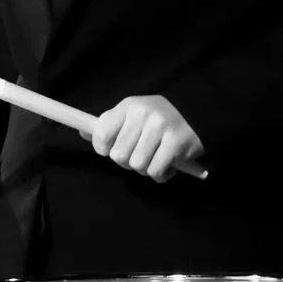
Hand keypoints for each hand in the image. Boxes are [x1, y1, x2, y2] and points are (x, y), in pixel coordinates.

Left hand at [84, 95, 205, 182]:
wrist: (200, 112)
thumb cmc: (160, 118)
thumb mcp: (134, 113)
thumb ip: (110, 124)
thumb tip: (82, 133)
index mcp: (129, 106)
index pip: (101, 134)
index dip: (104, 149)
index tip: (114, 150)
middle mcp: (143, 114)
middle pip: (118, 156)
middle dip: (128, 162)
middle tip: (141, 155)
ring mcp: (160, 128)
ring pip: (137, 166)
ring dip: (146, 169)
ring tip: (156, 159)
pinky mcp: (176, 144)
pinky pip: (156, 172)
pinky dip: (161, 175)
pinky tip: (168, 166)